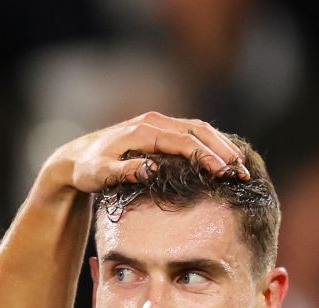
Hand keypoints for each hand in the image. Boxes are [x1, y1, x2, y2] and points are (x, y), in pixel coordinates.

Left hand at [51, 111, 249, 192]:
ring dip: (221, 145)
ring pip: (199, 129)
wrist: (75, 158)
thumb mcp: (99, 174)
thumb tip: (150, 170)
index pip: (184, 141)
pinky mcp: (160, 130)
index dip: (206, 156)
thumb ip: (123, 171)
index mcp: (144, 130)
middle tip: (242, 171)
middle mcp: (154, 122)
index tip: (224, 172)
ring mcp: (158, 123)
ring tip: (240, 165)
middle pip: (198, 131)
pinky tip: (223, 158)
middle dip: (223, 150)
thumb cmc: (86, 169)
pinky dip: (210, 143)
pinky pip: (191, 133)